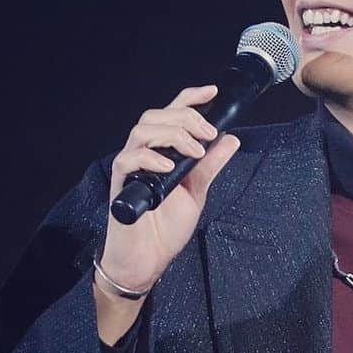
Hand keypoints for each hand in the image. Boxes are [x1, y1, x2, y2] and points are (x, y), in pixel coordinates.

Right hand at [98, 84, 241, 293]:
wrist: (147, 260)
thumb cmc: (165, 228)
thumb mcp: (196, 193)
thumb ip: (210, 166)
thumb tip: (231, 140)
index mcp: (162, 153)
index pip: (172, 114)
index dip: (190, 99)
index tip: (212, 92)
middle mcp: (145, 155)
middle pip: (156, 116)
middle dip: (185, 117)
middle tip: (207, 134)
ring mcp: (132, 168)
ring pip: (142, 131)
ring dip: (172, 135)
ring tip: (193, 151)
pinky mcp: (121, 185)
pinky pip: (128, 160)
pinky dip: (150, 159)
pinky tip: (169, 167)